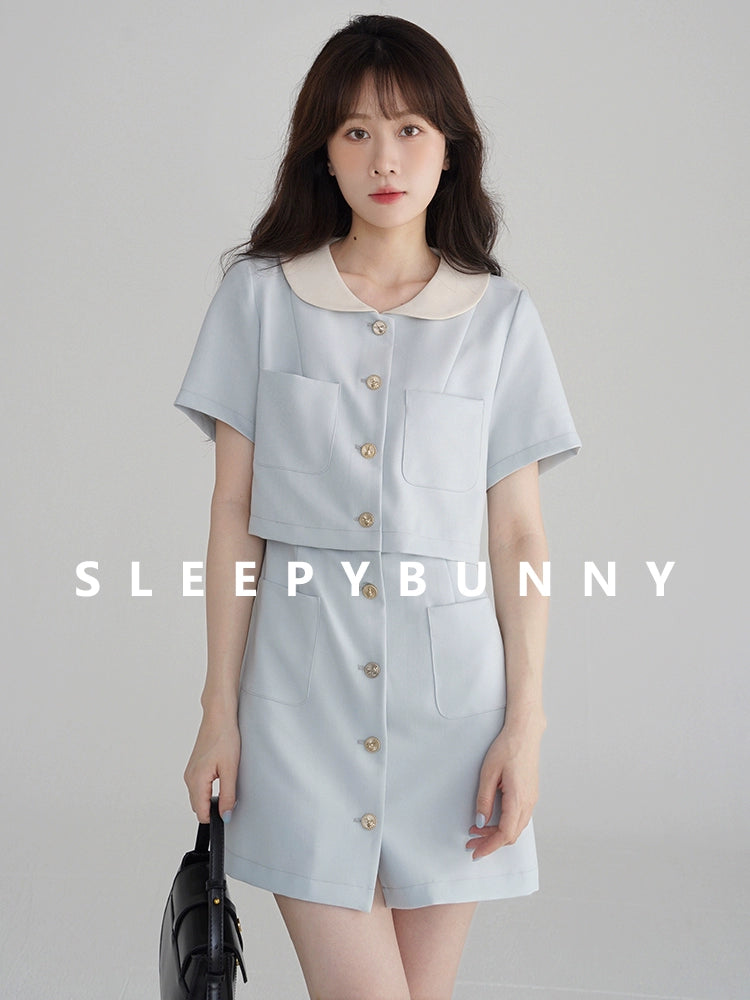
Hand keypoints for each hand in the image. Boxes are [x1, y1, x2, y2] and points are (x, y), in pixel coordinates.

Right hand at [184, 710, 240, 823]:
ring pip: (198, 797)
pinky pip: (199, 787)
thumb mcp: (231, 769)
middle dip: (213, 808)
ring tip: (227, 784)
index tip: (227, 813)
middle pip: (198, 807)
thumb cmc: (224, 737)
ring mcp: (190, 772)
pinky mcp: (194, 767)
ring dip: (211, 798)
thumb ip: (228, 795)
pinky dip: (208, 789)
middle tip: (230, 797)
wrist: (219, 717)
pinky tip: (221, 778)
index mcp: (196, 780)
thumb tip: (225, 816)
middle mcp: (189, 778)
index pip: (201, 813)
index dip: (215, 817)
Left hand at [466, 719, 543, 859]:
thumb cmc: (507, 748)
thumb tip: (480, 821)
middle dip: (491, 843)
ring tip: (477, 831)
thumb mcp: (488, 773)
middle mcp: (528, 802)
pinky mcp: (530, 794)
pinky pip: (519, 818)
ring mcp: (531, 799)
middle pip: (511, 835)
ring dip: (497, 834)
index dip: (489, 846)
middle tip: (471, 842)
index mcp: (518, 799)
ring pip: (516, 828)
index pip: (505, 834)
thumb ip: (484, 799)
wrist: (524, 733)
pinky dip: (505, 824)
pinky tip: (492, 819)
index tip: (476, 852)